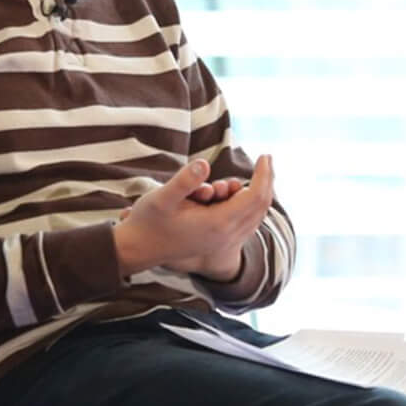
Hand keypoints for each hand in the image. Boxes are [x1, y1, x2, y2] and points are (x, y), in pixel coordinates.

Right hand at [114, 154, 277, 278]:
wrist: (137, 250)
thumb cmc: (148, 221)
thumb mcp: (161, 198)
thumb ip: (184, 181)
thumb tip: (204, 163)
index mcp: (218, 223)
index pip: (255, 197)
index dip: (263, 174)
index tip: (265, 155)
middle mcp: (227, 236)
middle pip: (261, 206)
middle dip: (268, 180)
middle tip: (266, 159)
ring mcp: (224, 242)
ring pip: (257, 217)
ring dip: (262, 193)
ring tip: (261, 172)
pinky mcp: (219, 244)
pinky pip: (248, 224)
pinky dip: (253, 206)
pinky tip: (246, 193)